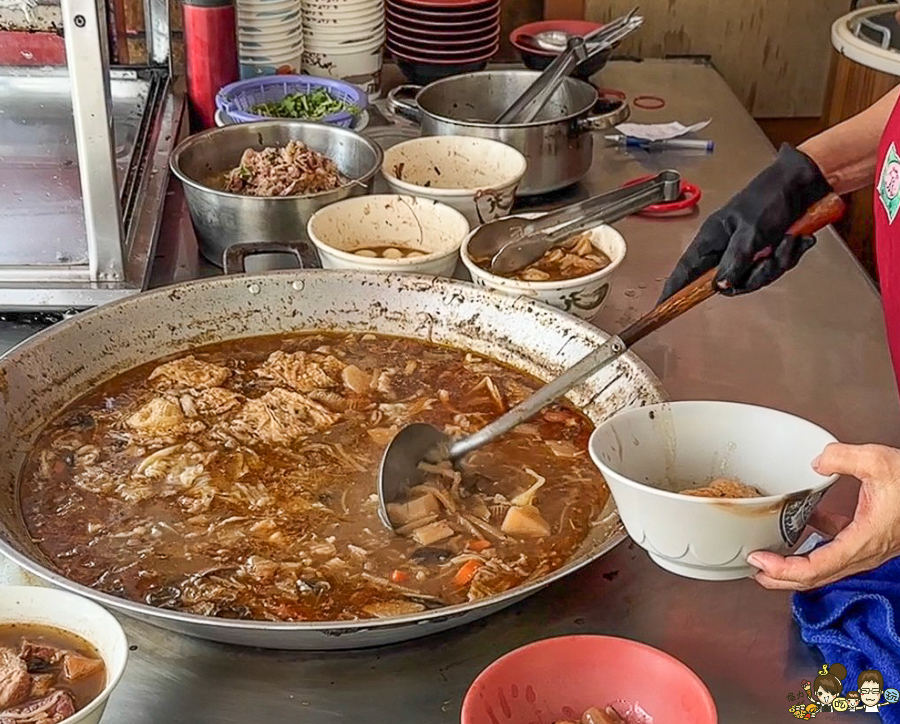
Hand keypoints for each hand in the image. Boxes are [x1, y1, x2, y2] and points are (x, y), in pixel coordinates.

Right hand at [659, 144, 831, 300]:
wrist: (804, 183)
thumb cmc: (771, 196)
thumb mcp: (752, 232)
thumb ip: (735, 260)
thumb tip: (719, 285)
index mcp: (712, 237)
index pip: (686, 269)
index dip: (674, 288)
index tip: (663, 306)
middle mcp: (725, 247)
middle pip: (730, 282)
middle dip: (757, 273)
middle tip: (771, 255)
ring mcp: (745, 251)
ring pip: (754, 277)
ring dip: (777, 262)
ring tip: (789, 240)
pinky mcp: (764, 251)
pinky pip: (771, 269)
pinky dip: (788, 255)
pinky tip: (796, 239)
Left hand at [749, 443, 899, 590]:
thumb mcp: (880, 462)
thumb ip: (843, 458)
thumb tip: (818, 460)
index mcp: (863, 541)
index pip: (816, 567)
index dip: (784, 569)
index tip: (759, 560)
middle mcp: (863, 552)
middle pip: (815, 577)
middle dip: (781, 577)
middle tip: (753, 568)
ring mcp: (866, 549)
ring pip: (824, 567)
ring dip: (794, 565)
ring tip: (768, 557)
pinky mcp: (868, 540)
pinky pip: (835, 549)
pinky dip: (814, 544)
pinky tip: (804, 525)